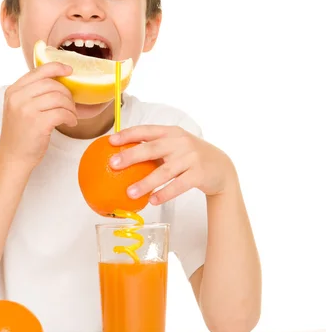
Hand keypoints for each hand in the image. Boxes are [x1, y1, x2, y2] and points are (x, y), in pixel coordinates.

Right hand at [0, 62, 76, 168]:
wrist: (13, 158)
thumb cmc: (20, 134)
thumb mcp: (19, 108)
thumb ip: (32, 93)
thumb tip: (58, 80)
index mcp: (13, 91)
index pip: (38, 71)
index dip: (56, 67)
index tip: (69, 70)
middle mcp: (18, 98)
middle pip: (51, 84)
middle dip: (67, 93)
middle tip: (71, 105)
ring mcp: (26, 110)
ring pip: (59, 97)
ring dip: (70, 107)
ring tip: (71, 115)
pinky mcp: (38, 123)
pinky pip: (62, 113)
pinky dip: (71, 117)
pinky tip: (70, 122)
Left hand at [108, 125, 236, 204]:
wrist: (221, 167)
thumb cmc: (190, 156)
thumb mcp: (174, 146)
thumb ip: (153, 148)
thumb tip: (121, 157)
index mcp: (170, 132)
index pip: (146, 131)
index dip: (128, 134)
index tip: (111, 141)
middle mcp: (180, 142)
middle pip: (152, 148)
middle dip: (131, 156)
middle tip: (114, 164)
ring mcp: (191, 158)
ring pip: (164, 171)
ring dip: (145, 183)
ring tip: (129, 192)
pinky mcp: (199, 174)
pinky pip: (179, 185)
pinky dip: (165, 193)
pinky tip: (152, 200)